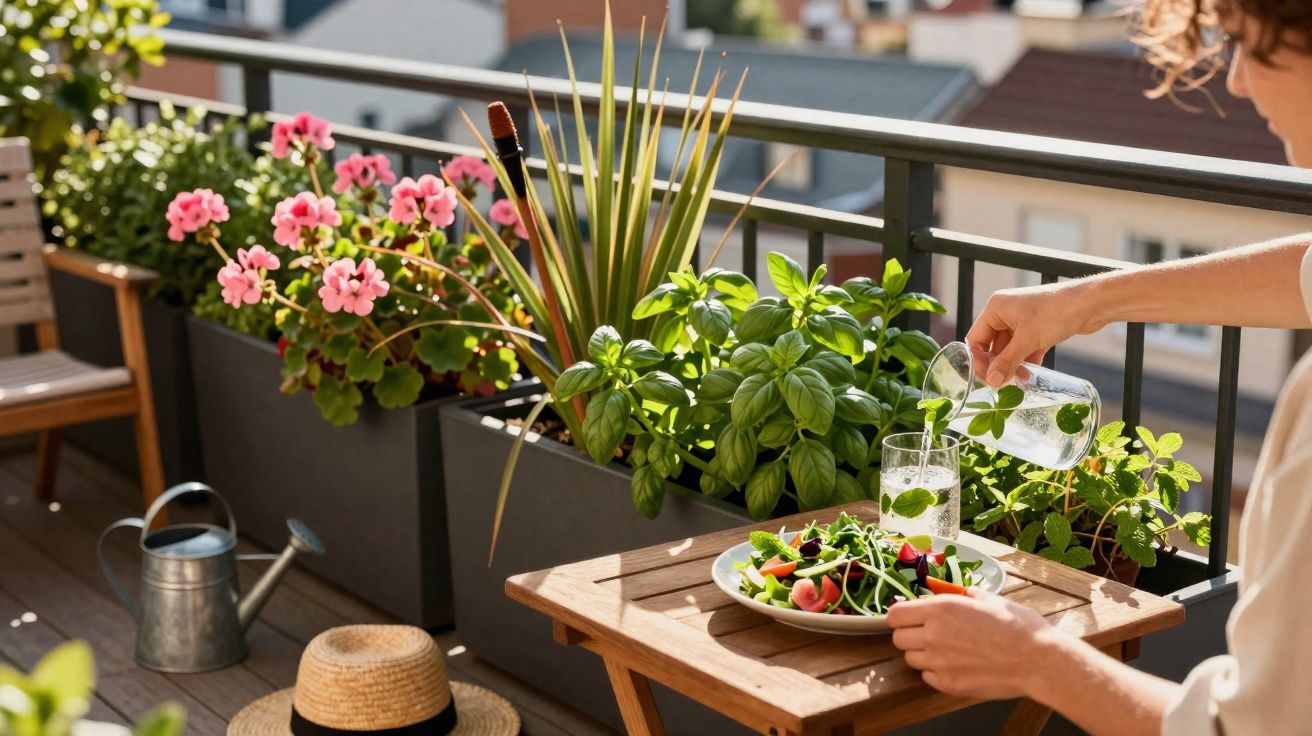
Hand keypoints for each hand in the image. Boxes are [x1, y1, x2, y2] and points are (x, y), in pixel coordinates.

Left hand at [887, 590, 1061, 699]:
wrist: (1039, 661)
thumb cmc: (1017, 626)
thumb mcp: (987, 598)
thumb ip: (958, 595)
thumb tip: (943, 592)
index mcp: (940, 609)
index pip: (894, 615)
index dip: (901, 616)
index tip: (909, 617)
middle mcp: (933, 635)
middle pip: (898, 638)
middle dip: (910, 634)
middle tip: (929, 633)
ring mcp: (939, 663)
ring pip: (911, 659)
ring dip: (922, 653)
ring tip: (947, 650)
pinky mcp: (948, 684)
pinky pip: (927, 677)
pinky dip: (935, 672)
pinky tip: (956, 665)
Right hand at [966, 281, 1105, 386]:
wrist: (1090, 304)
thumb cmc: (1055, 312)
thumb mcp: (1027, 340)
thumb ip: (1007, 362)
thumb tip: (992, 381)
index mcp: (995, 308)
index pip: (976, 338)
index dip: (979, 360)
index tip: (987, 379)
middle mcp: (1006, 312)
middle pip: (993, 344)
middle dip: (998, 364)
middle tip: (1003, 383)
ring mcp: (1022, 319)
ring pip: (1010, 347)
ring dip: (1013, 364)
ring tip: (1020, 380)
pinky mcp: (1038, 327)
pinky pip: (1025, 346)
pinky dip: (1026, 359)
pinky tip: (1031, 374)